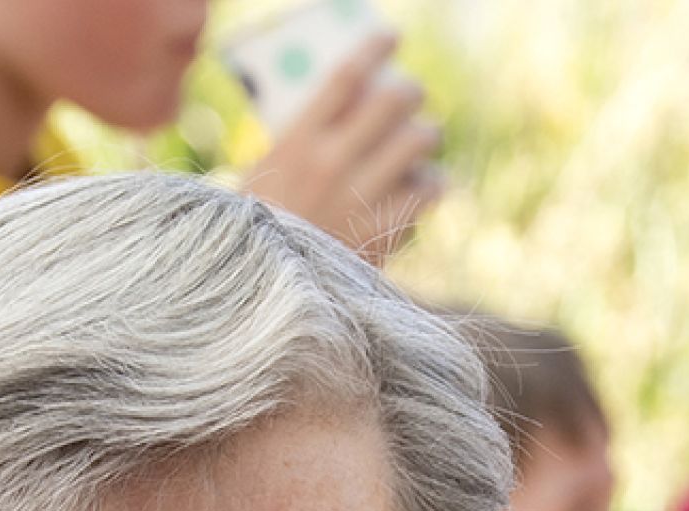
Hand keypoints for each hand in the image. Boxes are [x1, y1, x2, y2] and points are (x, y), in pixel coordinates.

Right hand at [238, 33, 441, 255]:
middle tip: (406, 95)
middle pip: (393, 100)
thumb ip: (302, 139)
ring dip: (422, 136)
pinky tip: (418, 187)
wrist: (264, 296)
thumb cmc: (260, 229)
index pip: (345, 77)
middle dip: (407, 91)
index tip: (389, 37)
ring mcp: (362, 198)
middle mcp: (332, 164)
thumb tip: (344, 105)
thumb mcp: (264, 172)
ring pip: (420, 140)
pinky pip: (429, 189)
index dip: (373, 48)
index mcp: (296, 143)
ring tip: (415, 144)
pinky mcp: (385, 232)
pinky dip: (428, 184)